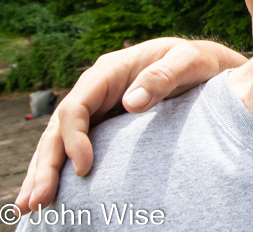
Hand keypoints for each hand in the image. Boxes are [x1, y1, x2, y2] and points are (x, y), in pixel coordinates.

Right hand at [14, 37, 246, 212]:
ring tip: (31, 206)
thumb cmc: (198, 62)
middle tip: (37, 200)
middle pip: (59, 127)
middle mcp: (96, 88)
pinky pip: (73, 146)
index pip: (77, 106)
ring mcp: (97, 106)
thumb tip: (131, 103)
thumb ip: (162, 77)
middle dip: (46, 164)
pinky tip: (50, 195)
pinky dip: (59, 170)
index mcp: (110, 71)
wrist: (206, 66)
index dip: (74, 138)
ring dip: (44, 172)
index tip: (84, 168)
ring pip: (59, 140)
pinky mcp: (103, 123)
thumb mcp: (188, 62)